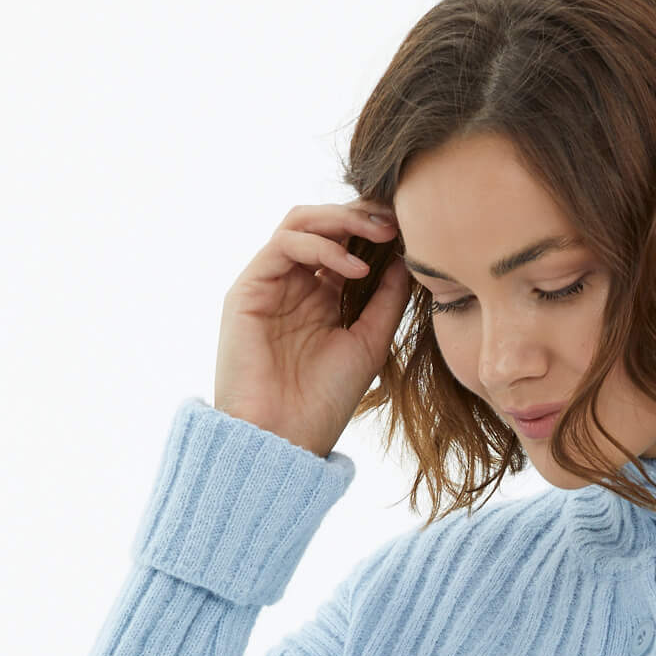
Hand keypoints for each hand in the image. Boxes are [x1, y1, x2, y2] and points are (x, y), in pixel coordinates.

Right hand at [213, 197, 413, 459]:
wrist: (285, 440)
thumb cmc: (325, 402)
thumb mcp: (369, 344)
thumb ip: (386, 300)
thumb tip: (405, 256)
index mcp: (319, 297)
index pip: (344, 243)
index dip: (373, 230)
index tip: (408, 228)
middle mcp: (292, 285)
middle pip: (322, 224)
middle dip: (360, 215)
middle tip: (395, 220)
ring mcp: (269, 284)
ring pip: (301, 223)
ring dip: (342, 220)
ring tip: (380, 234)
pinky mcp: (248, 289)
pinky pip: (283, 245)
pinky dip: (321, 247)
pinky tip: (354, 268)